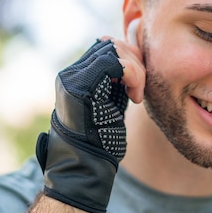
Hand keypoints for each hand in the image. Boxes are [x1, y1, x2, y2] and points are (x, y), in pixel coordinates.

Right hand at [35, 38, 143, 212]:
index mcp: (78, 76)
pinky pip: (113, 63)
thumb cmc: (102, 142)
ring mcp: (72, 78)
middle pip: (110, 45)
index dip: (129, 59)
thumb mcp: (112, 104)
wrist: (86, 167)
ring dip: (135, 70)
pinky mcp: (78, 86)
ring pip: (112, 50)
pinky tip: (135, 96)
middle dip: (134, 61)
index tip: (138, 85)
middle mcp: (71, 74)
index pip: (106, 49)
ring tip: (137, 94)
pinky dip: (132, 75)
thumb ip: (117, 82)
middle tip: (140, 88)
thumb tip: (131, 58)